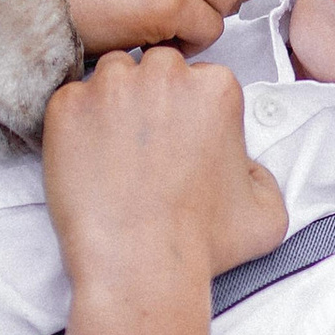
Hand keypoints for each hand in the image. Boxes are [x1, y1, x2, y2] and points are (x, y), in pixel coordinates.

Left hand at [42, 48, 287, 296]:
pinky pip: (69, 101)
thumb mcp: (267, 212)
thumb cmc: (199, 243)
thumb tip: (246, 165)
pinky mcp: (67, 106)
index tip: (182, 139)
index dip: (189, 110)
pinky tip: (88, 162)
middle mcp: (163, 74)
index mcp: (215, 88)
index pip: (198, 77)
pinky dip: (75, 126)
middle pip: (155, 67)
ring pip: (110, 76)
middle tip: (147, 146)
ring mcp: (110, 87)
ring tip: (115, 153)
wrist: (141, 266)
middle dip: (152, 98)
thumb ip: (263, 173)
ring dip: (113, 104)